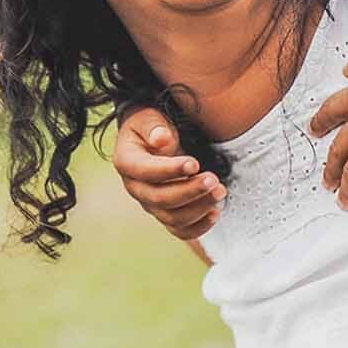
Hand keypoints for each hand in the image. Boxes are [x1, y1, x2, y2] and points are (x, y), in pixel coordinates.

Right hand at [112, 108, 223, 240]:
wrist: (155, 139)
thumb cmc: (152, 125)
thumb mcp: (148, 117)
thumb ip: (154, 126)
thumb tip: (161, 139)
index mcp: (127, 162)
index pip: (144, 171)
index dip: (169, 170)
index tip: (194, 163)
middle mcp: (136, 188)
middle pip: (160, 199)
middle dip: (189, 191)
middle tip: (214, 180)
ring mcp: (151, 204)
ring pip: (172, 218)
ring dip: (199, 208)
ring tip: (220, 191)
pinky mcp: (167, 214)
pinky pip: (181, 231)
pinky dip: (199, 227)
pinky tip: (216, 212)